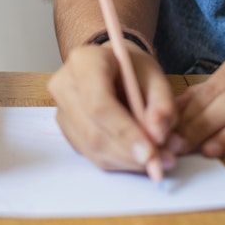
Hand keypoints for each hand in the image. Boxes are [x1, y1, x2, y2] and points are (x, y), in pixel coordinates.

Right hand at [48, 42, 175, 172]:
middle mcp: (65, 86)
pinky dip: (120, 161)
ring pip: (93, 149)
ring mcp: (62, 111)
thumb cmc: (132, 68)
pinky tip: (139, 156)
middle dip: (130, 153)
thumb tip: (157, 136)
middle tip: (162, 161)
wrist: (113, 67)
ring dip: (128, 161)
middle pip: (93, 132)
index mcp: (85, 62)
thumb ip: (163, 105)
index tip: (150, 152)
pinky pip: (93, 155)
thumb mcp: (156, 77)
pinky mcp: (68, 131)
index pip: (99, 104)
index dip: (124, 131)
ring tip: (159, 159)